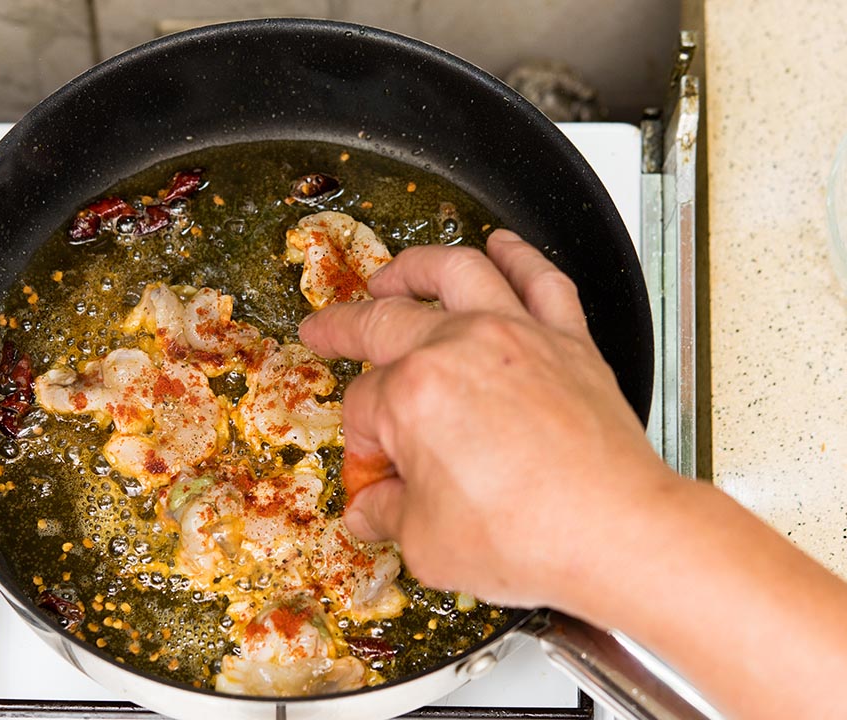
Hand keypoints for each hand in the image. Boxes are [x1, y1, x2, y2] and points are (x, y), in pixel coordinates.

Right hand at [298, 230, 677, 611]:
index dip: (362, 445)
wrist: (618, 533)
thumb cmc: (529, 535)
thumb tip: (371, 508)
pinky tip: (503, 245)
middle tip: (325, 330)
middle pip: (385, 321)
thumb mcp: (426, 542)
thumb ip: (387, 514)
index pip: (365, 407)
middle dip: (343, 327)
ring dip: (416, 266)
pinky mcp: (568, 341)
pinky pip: (542, 279)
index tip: (375, 474)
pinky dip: (518, 256)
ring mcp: (518, 336)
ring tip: (393, 272)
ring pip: (458, 271)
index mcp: (414, 394)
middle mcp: (462, 347)